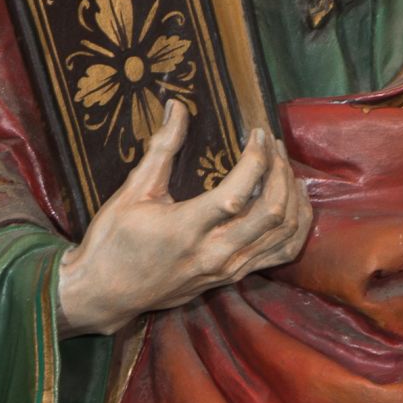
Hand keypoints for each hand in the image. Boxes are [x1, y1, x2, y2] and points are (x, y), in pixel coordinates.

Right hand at [51, 105, 310, 340]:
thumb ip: (160, 150)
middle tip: (273, 145)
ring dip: (292, 195)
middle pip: (272, 211)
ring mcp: (229, 269)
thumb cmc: (113, 242)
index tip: (256, 133)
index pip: (238, 192)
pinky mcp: (234, 277)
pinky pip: (282, 253)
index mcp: (186, 229)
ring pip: (284, 233)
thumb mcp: (130, 193)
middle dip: (280, 170)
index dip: (256, 158)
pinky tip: (293, 202)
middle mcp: (215, 253)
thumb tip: (177, 107)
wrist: (106, 294)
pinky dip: (296, 226)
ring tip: (283, 167)